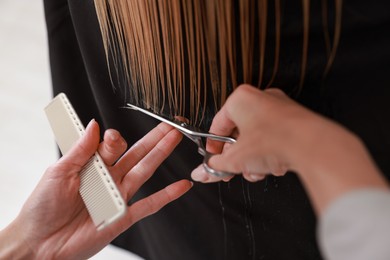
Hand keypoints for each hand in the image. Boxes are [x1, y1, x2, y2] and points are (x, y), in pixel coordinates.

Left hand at [1, 120, 191, 258]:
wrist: (39, 242)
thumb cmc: (42, 207)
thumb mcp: (58, 172)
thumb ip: (80, 149)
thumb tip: (94, 125)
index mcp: (92, 166)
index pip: (112, 145)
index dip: (115, 139)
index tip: (112, 136)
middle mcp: (108, 178)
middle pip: (136, 154)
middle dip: (153, 139)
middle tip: (169, 125)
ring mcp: (117, 196)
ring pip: (144, 171)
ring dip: (161, 155)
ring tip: (175, 138)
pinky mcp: (123, 217)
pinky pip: (149, 205)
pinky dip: (167, 195)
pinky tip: (182, 185)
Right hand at [191, 84, 386, 214]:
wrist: (313, 146)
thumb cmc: (275, 141)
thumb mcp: (236, 159)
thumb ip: (215, 166)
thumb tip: (202, 173)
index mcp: (241, 99)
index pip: (217, 125)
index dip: (213, 148)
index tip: (212, 161)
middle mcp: (260, 99)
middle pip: (238, 133)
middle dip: (236, 157)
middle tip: (232, 170)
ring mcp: (279, 109)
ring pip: (256, 138)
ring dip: (253, 159)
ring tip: (256, 171)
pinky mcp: (294, 121)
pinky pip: (273, 139)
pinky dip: (269, 154)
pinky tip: (272, 167)